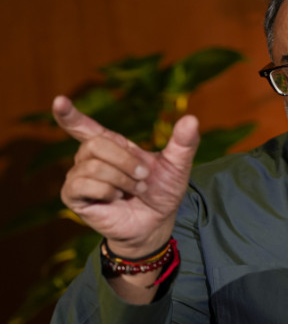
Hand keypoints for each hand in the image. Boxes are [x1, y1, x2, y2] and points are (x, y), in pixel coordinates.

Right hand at [52, 96, 199, 257]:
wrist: (157, 222)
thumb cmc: (162, 191)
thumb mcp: (177, 165)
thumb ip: (183, 142)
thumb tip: (191, 119)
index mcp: (112, 145)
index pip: (84, 126)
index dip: (70, 115)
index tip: (59, 101)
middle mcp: (90, 158)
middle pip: (96, 144)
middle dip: (126, 161)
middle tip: (143, 176)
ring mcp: (79, 177)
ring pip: (93, 167)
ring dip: (122, 180)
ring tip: (134, 190)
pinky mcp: (73, 197)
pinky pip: (82, 185)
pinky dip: (107, 191)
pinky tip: (116, 198)